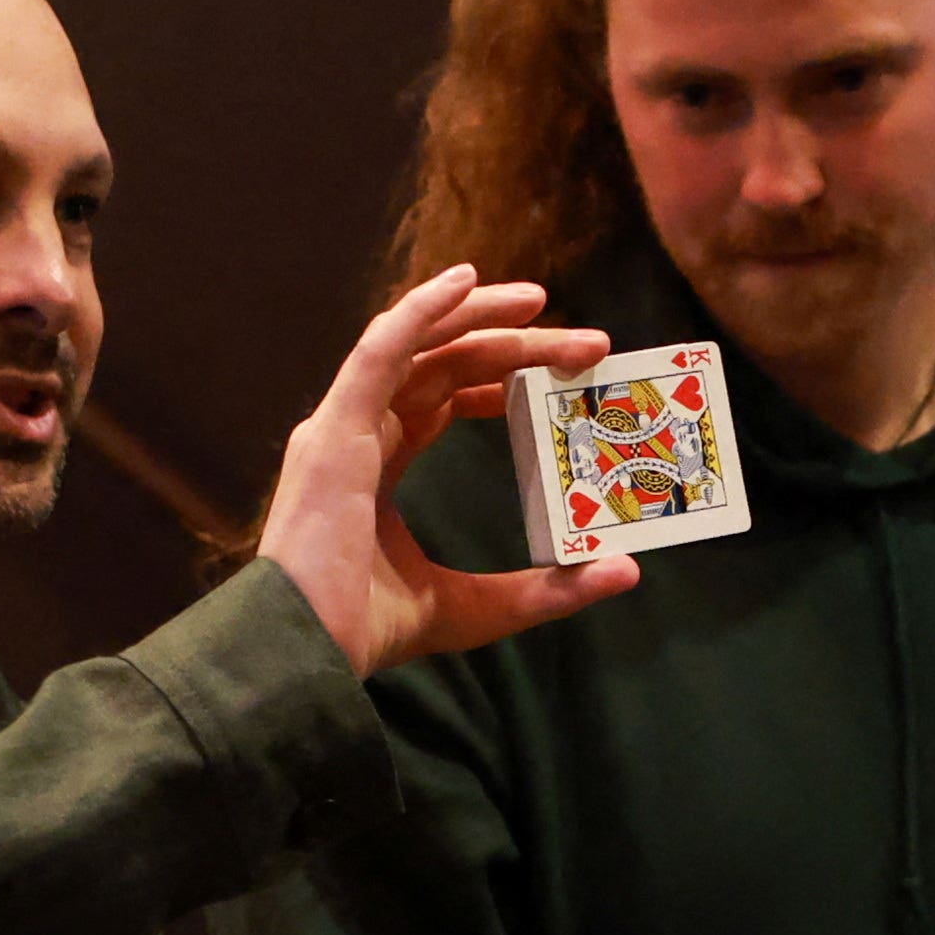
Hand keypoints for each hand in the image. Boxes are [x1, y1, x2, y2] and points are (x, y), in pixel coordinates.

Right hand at [261, 266, 641, 674]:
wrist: (307, 651)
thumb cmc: (369, 632)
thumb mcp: (478, 606)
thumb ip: (548, 589)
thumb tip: (626, 571)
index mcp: (378, 467)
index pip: (444, 397)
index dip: (503, 378)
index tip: (569, 376)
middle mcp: (358, 435)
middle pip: (444, 364)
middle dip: (516, 345)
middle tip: (589, 345)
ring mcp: (340, 427)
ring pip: (417, 346)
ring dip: (479, 316)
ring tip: (541, 301)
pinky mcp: (333, 430)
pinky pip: (381, 352)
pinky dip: (420, 312)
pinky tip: (464, 283)